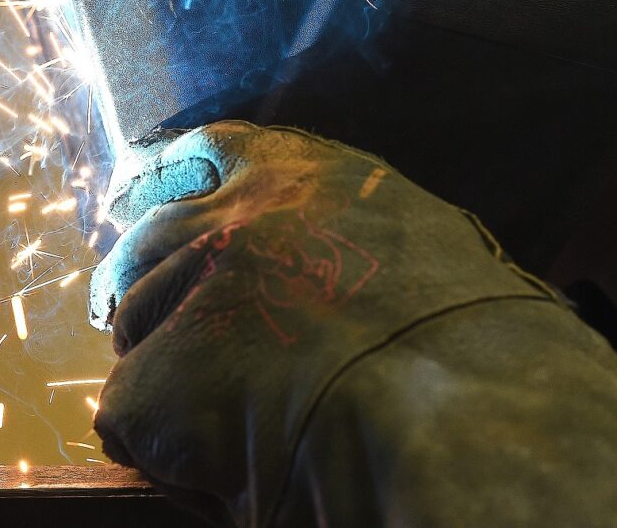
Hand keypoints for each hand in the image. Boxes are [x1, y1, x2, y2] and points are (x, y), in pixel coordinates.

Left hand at [89, 122, 616, 525]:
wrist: (463, 419)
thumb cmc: (486, 351)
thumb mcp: (427, 247)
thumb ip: (355, 235)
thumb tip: (339, 268)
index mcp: (305, 175)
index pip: (205, 151)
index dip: (163, 179)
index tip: (136, 195)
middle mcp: (234, 215)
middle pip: (148, 238)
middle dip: (141, 278)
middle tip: (137, 319)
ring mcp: (190, 288)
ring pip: (134, 323)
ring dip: (160, 365)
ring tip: (214, 412)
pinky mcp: (159, 373)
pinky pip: (129, 408)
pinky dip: (161, 442)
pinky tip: (216, 465)